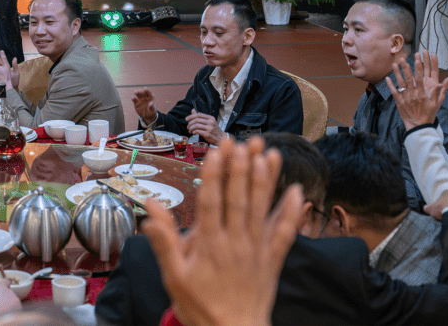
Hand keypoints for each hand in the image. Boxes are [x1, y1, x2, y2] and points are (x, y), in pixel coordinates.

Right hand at [0, 279, 22, 320]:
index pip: (6, 282)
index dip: (7, 283)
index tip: (9, 282)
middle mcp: (9, 292)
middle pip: (9, 294)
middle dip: (6, 299)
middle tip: (0, 308)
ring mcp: (16, 300)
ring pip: (13, 302)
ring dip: (10, 306)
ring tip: (3, 314)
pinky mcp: (20, 308)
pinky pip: (17, 309)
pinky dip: (14, 312)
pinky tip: (7, 317)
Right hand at [133, 88, 156, 124]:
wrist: (147, 116)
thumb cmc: (151, 112)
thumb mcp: (153, 110)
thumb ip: (152, 107)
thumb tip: (151, 103)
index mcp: (151, 98)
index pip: (149, 93)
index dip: (147, 90)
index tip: (145, 89)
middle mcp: (145, 97)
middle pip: (143, 93)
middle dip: (141, 91)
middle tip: (139, 91)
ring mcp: (140, 100)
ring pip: (138, 94)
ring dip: (137, 92)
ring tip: (135, 92)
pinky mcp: (136, 103)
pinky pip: (134, 99)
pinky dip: (133, 98)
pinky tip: (133, 98)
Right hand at [143, 137, 303, 325]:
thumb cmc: (200, 307)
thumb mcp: (173, 276)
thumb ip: (163, 241)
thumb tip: (151, 207)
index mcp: (210, 245)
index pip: (213, 202)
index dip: (215, 174)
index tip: (216, 151)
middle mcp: (236, 242)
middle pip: (239, 198)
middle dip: (240, 167)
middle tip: (240, 141)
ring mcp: (257, 250)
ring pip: (262, 208)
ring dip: (265, 179)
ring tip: (267, 152)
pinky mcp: (272, 260)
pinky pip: (285, 233)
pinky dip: (291, 212)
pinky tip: (296, 191)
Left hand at [186, 109, 226, 145]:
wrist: (221, 139)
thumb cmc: (214, 130)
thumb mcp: (209, 122)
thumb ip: (201, 117)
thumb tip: (193, 110)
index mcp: (211, 118)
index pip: (199, 115)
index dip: (191, 116)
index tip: (186, 119)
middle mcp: (210, 122)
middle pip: (196, 120)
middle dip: (190, 123)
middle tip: (188, 126)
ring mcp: (209, 128)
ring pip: (196, 126)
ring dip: (191, 128)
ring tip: (190, 130)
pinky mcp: (208, 134)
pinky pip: (197, 131)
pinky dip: (194, 132)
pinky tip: (194, 133)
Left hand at [388, 53, 447, 130]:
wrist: (419, 126)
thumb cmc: (429, 113)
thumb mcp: (438, 103)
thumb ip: (442, 90)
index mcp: (423, 93)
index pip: (421, 77)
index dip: (419, 67)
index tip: (417, 59)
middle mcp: (414, 94)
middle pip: (409, 78)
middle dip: (406, 67)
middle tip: (403, 58)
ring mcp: (406, 98)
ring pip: (401, 83)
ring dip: (397, 73)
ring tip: (394, 64)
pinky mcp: (399, 102)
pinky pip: (394, 92)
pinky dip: (390, 85)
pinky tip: (387, 78)